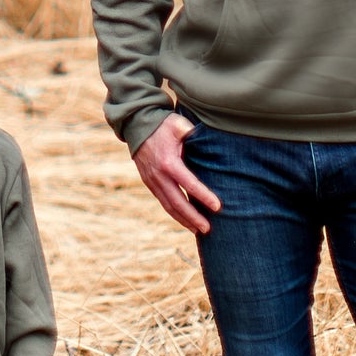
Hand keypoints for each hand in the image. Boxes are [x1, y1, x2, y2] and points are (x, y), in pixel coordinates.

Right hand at [132, 113, 221, 236]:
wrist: (137, 125)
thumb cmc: (162, 124)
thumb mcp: (178, 124)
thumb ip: (192, 132)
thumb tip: (208, 140)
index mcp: (168, 162)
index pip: (189, 184)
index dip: (204, 196)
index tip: (218, 207)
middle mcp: (158, 176)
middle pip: (177, 203)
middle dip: (193, 217)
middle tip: (208, 229)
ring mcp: (152, 181)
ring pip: (168, 206)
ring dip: (184, 220)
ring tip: (198, 230)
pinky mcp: (149, 183)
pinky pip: (163, 201)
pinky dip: (174, 213)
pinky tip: (185, 220)